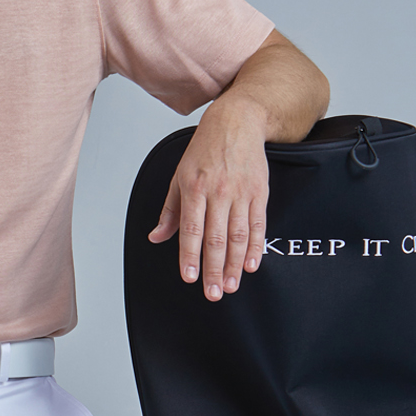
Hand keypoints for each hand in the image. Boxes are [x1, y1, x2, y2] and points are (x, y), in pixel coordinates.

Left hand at [148, 88, 269, 299]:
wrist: (237, 122)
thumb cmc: (205, 149)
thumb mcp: (179, 176)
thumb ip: (170, 211)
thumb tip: (156, 237)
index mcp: (194, 188)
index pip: (191, 229)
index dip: (190, 255)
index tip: (190, 277)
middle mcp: (218, 191)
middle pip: (216, 238)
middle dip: (214, 269)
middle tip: (213, 293)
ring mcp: (241, 192)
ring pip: (238, 235)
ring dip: (234, 264)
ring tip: (230, 286)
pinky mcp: (259, 192)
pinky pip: (258, 224)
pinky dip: (256, 247)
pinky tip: (251, 265)